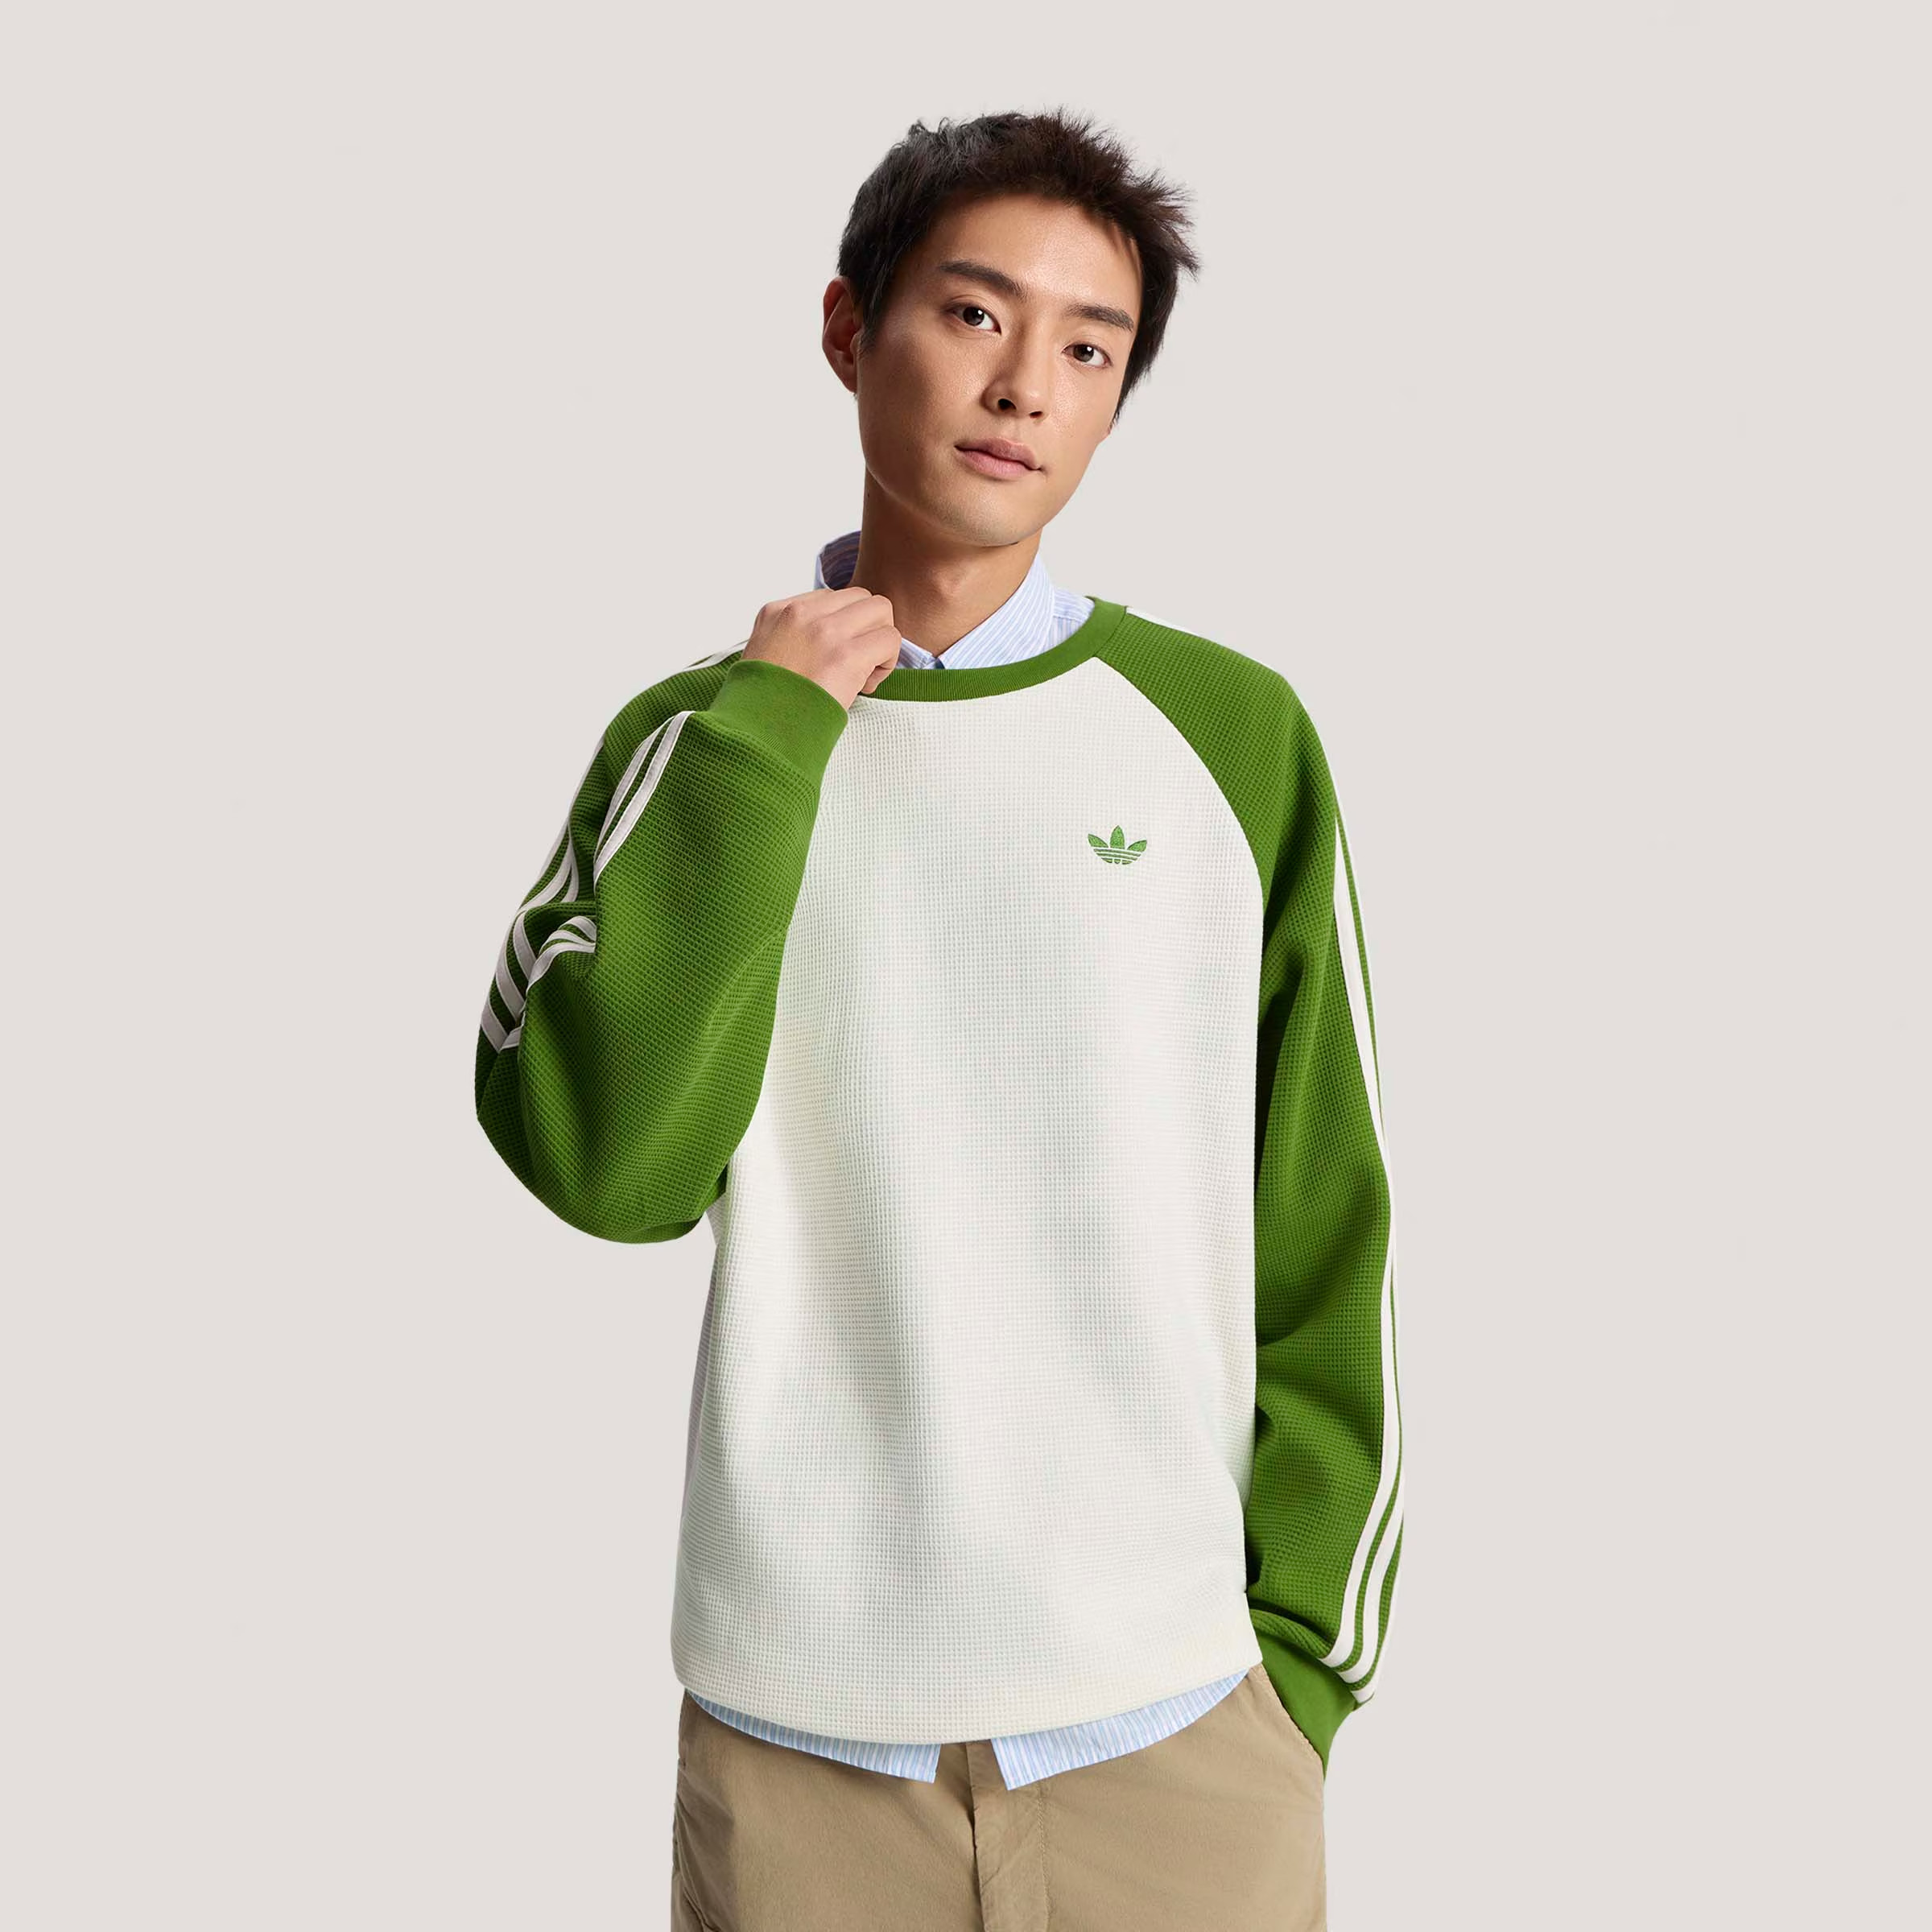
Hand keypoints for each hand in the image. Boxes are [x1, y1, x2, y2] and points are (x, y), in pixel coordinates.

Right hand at [741, 586, 901, 710]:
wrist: (757, 732)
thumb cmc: (762, 704)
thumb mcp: (763, 656)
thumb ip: (790, 638)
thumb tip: (823, 645)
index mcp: (777, 611)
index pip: (830, 598)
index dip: (842, 627)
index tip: (833, 657)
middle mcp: (800, 614)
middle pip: (860, 596)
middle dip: (867, 628)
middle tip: (857, 662)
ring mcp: (824, 630)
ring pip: (880, 610)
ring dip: (880, 641)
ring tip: (863, 673)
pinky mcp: (846, 654)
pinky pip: (890, 639)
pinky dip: (887, 662)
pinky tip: (866, 684)